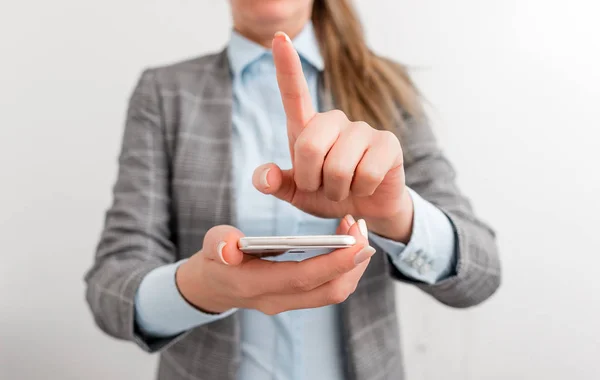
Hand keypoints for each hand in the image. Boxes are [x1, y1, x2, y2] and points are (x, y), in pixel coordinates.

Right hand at [176, 216, 374, 314]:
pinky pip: (328, 289)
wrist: (212, 286)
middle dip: (352, 264)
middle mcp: (276, 300)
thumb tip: (228, 248)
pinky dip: (343, 269)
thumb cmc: (214, 261)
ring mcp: (288, 303)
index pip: (302, 279)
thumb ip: (218, 244)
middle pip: (327, 291)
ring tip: (357, 233)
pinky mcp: (296, 299)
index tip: (357, 242)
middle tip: (362, 231)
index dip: (333, 263)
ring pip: (332, 293)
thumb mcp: (210, 247)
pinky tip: (346, 245)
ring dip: (351, 266)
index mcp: (255, 285)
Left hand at [252, 32, 413, 241]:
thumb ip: (276, 184)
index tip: (279, 37)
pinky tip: (366, 186)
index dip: (286, 66)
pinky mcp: (388, 143)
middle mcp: (335, 121)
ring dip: (336, 190)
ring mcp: (363, 129)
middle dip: (310, 179)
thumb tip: (263, 178)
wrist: (366, 208)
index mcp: (308, 128)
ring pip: (337, 167)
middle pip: (308, 146)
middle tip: (322, 187)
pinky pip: (365, 174)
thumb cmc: (327, 193)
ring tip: (344, 188)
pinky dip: (361, 191)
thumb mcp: (297, 193)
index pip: (294, 93)